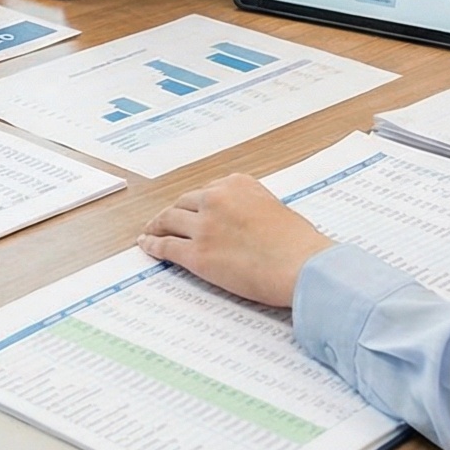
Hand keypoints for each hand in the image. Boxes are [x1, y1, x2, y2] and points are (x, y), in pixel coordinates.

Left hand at [137, 174, 335, 307]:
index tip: (190, 209)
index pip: (207, 191)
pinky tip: (147, 246)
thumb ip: (252, 208)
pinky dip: (153, 245)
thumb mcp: (276, 209)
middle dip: (173, 213)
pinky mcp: (197, 253)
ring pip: (168, 220)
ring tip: (150, 232)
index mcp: (238, 184)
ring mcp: (204, 226)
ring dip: (156, 226)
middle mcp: (217, 198)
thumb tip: (241, 224)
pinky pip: (166, 246)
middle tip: (164, 221)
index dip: (196, 203)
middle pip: (183, 203)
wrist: (303, 265)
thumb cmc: (299, 244)